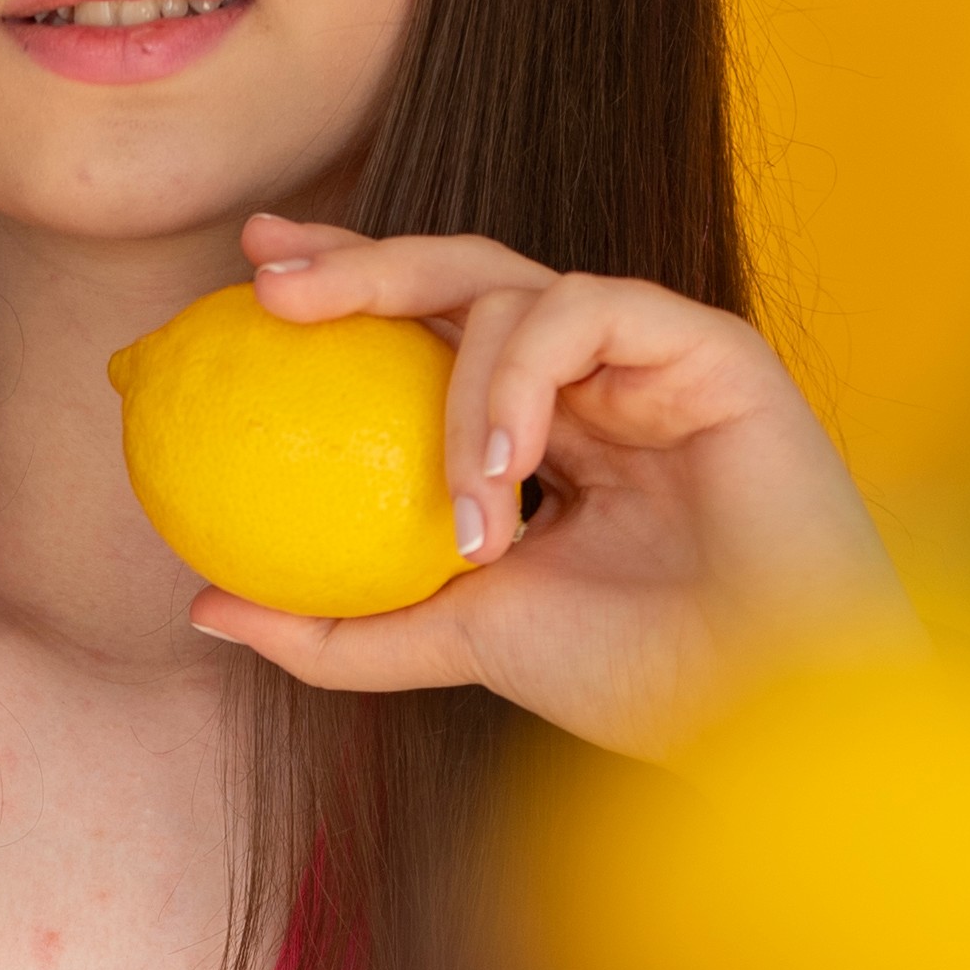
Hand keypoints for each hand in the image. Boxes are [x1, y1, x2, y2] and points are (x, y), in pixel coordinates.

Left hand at [185, 213, 913, 752]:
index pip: (428, 333)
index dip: (344, 291)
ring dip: (458, 394)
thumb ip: (338, 622)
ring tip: (468, 511)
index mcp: (542, 430)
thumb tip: (202, 604)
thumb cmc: (635, 681)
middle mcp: (592, 379)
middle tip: (270, 282)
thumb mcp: (454, 641)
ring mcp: (650, 357)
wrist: (767, 710)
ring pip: (513, 292)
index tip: (246, 288)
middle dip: (359, 260)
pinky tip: (510, 463)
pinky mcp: (708, 347)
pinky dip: (526, 376)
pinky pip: (587, 307)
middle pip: (459, 276)